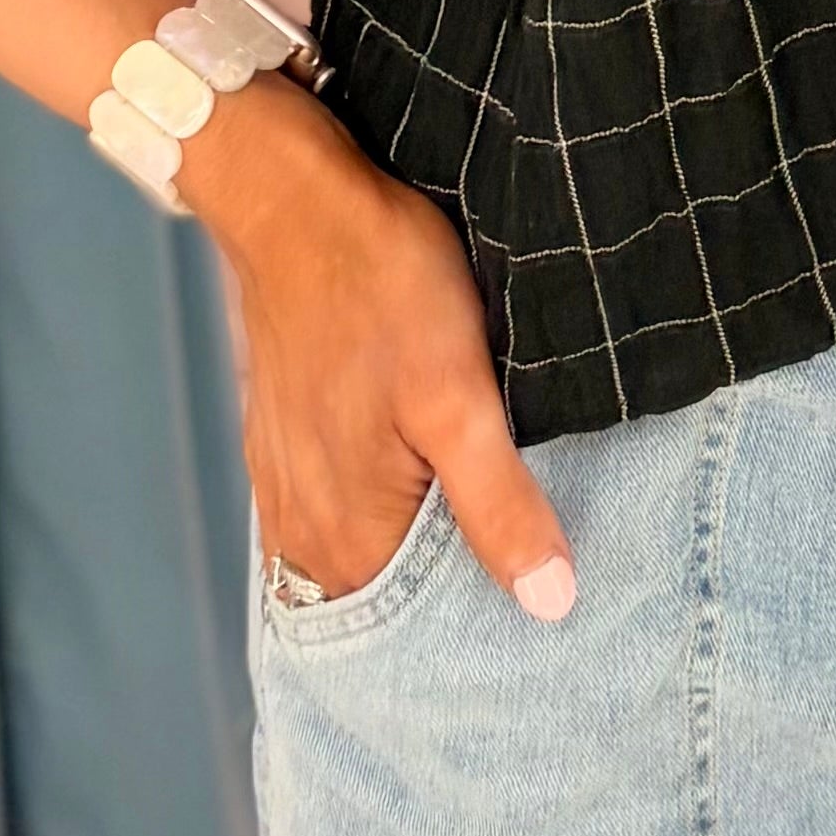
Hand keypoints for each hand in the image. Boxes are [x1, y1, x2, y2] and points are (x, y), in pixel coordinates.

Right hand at [189, 80, 575, 618]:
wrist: (294, 201)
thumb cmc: (380, 285)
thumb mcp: (459, 393)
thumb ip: (498, 503)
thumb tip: (551, 604)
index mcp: (347, 537)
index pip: (423, 635)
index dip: (489, 626)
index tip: (548, 613)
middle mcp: (303, 532)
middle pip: (392, 600)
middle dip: (455, 595)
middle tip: (537, 570)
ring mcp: (286, 487)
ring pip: (366, 556)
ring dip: (421, 553)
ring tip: (490, 528)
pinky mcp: (284, 444)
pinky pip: (338, 512)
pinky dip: (385, 515)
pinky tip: (428, 486)